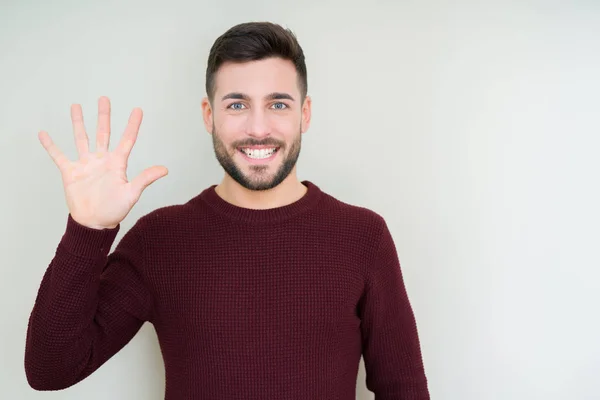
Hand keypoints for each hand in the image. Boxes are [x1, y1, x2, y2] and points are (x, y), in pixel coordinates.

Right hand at [38, 96, 167, 229]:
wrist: (94, 223)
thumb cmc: (114, 210)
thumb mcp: (132, 193)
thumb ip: (145, 178)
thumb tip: (165, 169)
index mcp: (117, 163)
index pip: (127, 140)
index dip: (132, 125)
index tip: (138, 110)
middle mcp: (101, 160)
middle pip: (103, 133)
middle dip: (104, 116)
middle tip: (104, 98)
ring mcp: (85, 164)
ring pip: (82, 138)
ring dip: (78, 122)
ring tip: (76, 106)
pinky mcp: (71, 172)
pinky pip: (59, 156)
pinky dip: (51, 146)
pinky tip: (44, 134)